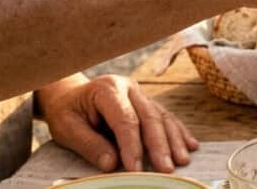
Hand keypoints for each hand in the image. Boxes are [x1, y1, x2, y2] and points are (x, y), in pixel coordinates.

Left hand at [37, 74, 197, 172]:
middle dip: (160, 145)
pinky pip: (166, 117)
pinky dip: (179, 132)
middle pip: (150, 117)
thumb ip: (89, 144)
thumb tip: (112, 164)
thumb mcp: (66, 128)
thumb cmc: (66, 112)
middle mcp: (129, 88)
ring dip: (174, 140)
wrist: (70, 95)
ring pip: (163, 117)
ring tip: (182, 161)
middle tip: (167, 169)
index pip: (125, 120)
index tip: (136, 169)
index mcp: (107, 89)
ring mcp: (141, 94)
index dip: (132, 145)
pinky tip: (190, 145)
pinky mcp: (147, 102)